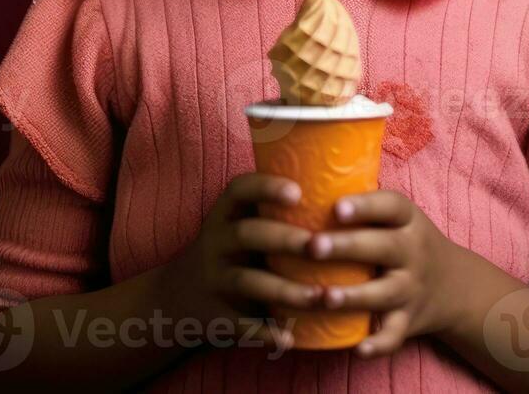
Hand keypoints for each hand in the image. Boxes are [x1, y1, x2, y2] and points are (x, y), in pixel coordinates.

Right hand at [166, 172, 323, 351]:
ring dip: (285, 290)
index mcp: (225, 214)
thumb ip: (276, 213)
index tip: (298, 192)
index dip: (266, 188)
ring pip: (248, 281)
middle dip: (285, 240)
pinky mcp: (217, 315)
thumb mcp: (240, 224)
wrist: (180, 297)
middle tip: (320, 247)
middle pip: (248, 234)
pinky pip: (241, 324)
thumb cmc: (233, 251)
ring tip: (320, 298)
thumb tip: (348, 195)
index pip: (239, 190)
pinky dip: (264, 333)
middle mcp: (215, 242)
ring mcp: (214, 279)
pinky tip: (290, 339)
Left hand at [304, 190, 465, 358]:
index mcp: (408, 221)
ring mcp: (411, 288)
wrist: (454, 285)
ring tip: (323, 296)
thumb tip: (303, 178)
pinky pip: (394, 335)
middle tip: (312, 246)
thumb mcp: (397, 218)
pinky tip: (358, 349)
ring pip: (384, 293)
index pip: (391, 206)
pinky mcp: (409, 321)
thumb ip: (363, 205)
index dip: (364, 206)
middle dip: (347, 247)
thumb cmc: (406, 241)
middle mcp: (413, 253)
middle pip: (383, 247)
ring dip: (353, 296)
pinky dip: (379, 344)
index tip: (336, 206)